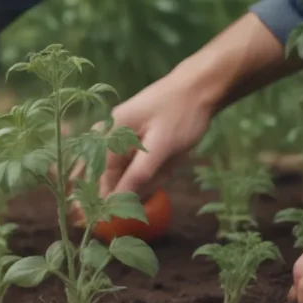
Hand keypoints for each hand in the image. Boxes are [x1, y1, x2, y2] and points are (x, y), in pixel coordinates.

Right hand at [97, 13, 301, 199]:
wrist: (200, 85)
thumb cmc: (181, 115)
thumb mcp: (162, 147)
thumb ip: (138, 174)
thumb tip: (117, 200)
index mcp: (112, 133)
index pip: (102, 175)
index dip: (105, 198)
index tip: (105, 218)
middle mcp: (111, 131)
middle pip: (104, 171)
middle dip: (119, 189)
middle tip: (124, 203)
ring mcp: (122, 130)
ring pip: (121, 166)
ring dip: (142, 177)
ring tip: (165, 172)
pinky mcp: (135, 132)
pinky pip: (133, 157)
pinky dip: (150, 168)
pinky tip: (164, 168)